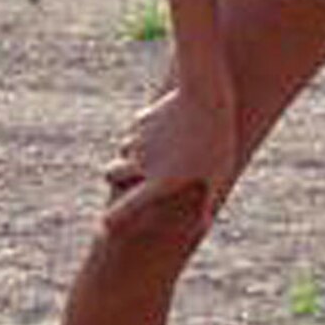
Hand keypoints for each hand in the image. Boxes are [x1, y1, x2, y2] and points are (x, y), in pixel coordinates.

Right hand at [102, 81, 235, 232]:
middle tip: (129, 180)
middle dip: (116, 178)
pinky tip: (168, 126)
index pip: (122, 211)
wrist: (205, 97)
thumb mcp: (219, 175)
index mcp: (159, 183)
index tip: (106, 227)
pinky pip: (137, 130)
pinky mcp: (142, 120)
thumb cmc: (218, 141)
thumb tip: (203, 228)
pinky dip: (145, 132)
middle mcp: (141, 164)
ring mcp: (139, 140)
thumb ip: (207, 204)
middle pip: (110, 175)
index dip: (111, 221)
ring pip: (124, 150)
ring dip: (132, 153)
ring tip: (159, 150)